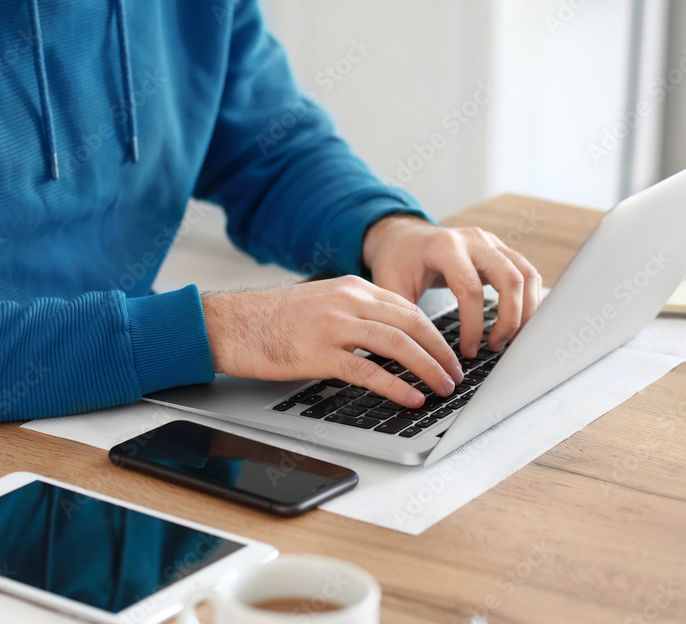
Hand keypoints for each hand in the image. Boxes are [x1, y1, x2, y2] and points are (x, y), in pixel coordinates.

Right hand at [200, 276, 463, 406]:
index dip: (436, 334)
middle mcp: (348, 301)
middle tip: (455, 375)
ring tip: (443, 388)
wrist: (230, 324)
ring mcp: (334, 326)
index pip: (408, 308)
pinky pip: (368, 370)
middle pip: (412, 323)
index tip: (449, 354)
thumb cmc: (272, 319)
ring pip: (398, 344)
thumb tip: (391, 339)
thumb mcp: (321, 303)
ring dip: (428, 368)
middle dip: (441, 352)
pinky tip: (411, 398)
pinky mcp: (318, 353)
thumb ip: (355, 313)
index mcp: (352, 287)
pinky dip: (396, 386)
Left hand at [362, 214, 540, 358]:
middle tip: (496, 346)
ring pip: (526, 275)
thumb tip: (423, 354)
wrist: (404, 237)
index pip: (470, 290)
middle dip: (509, 319)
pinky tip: (518, 323)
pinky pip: (527, 274)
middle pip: (510, 279)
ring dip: (526, 311)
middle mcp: (474, 240)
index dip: (474, 325)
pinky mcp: (501, 250)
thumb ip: (405, 316)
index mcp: (445, 246)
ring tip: (510, 339)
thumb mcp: (390, 286)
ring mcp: (491, 242)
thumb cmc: (397, 261)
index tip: (468, 350)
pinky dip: (529, 300)